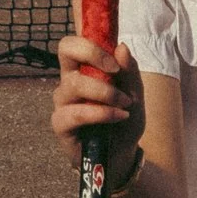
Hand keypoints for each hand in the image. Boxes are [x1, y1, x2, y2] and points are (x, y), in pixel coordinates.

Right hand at [49, 34, 141, 174]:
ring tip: (126, 104)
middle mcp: (69, 82)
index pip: (73, 43)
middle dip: (93, 54)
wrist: (122, 154)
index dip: (90, 42)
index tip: (115, 59)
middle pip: (65, 50)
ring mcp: (63, 103)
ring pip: (74, 84)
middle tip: (115, 71)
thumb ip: (129, 72)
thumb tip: (121, 46)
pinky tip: (118, 117)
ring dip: (105, 92)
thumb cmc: (125, 120)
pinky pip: (76, 113)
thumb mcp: (136, 94)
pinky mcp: (61, 125)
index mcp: (83, 69)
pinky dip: (101, 113)